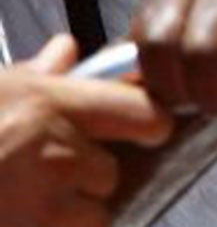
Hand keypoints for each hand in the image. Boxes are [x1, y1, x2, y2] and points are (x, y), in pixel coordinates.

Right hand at [0, 35, 171, 226]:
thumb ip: (37, 74)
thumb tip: (68, 51)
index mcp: (48, 105)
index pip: (141, 111)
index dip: (151, 121)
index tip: (150, 127)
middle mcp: (51, 152)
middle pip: (111, 172)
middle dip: (88, 178)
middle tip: (49, 174)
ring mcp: (39, 203)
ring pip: (93, 216)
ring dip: (70, 217)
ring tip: (28, 203)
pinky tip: (21, 217)